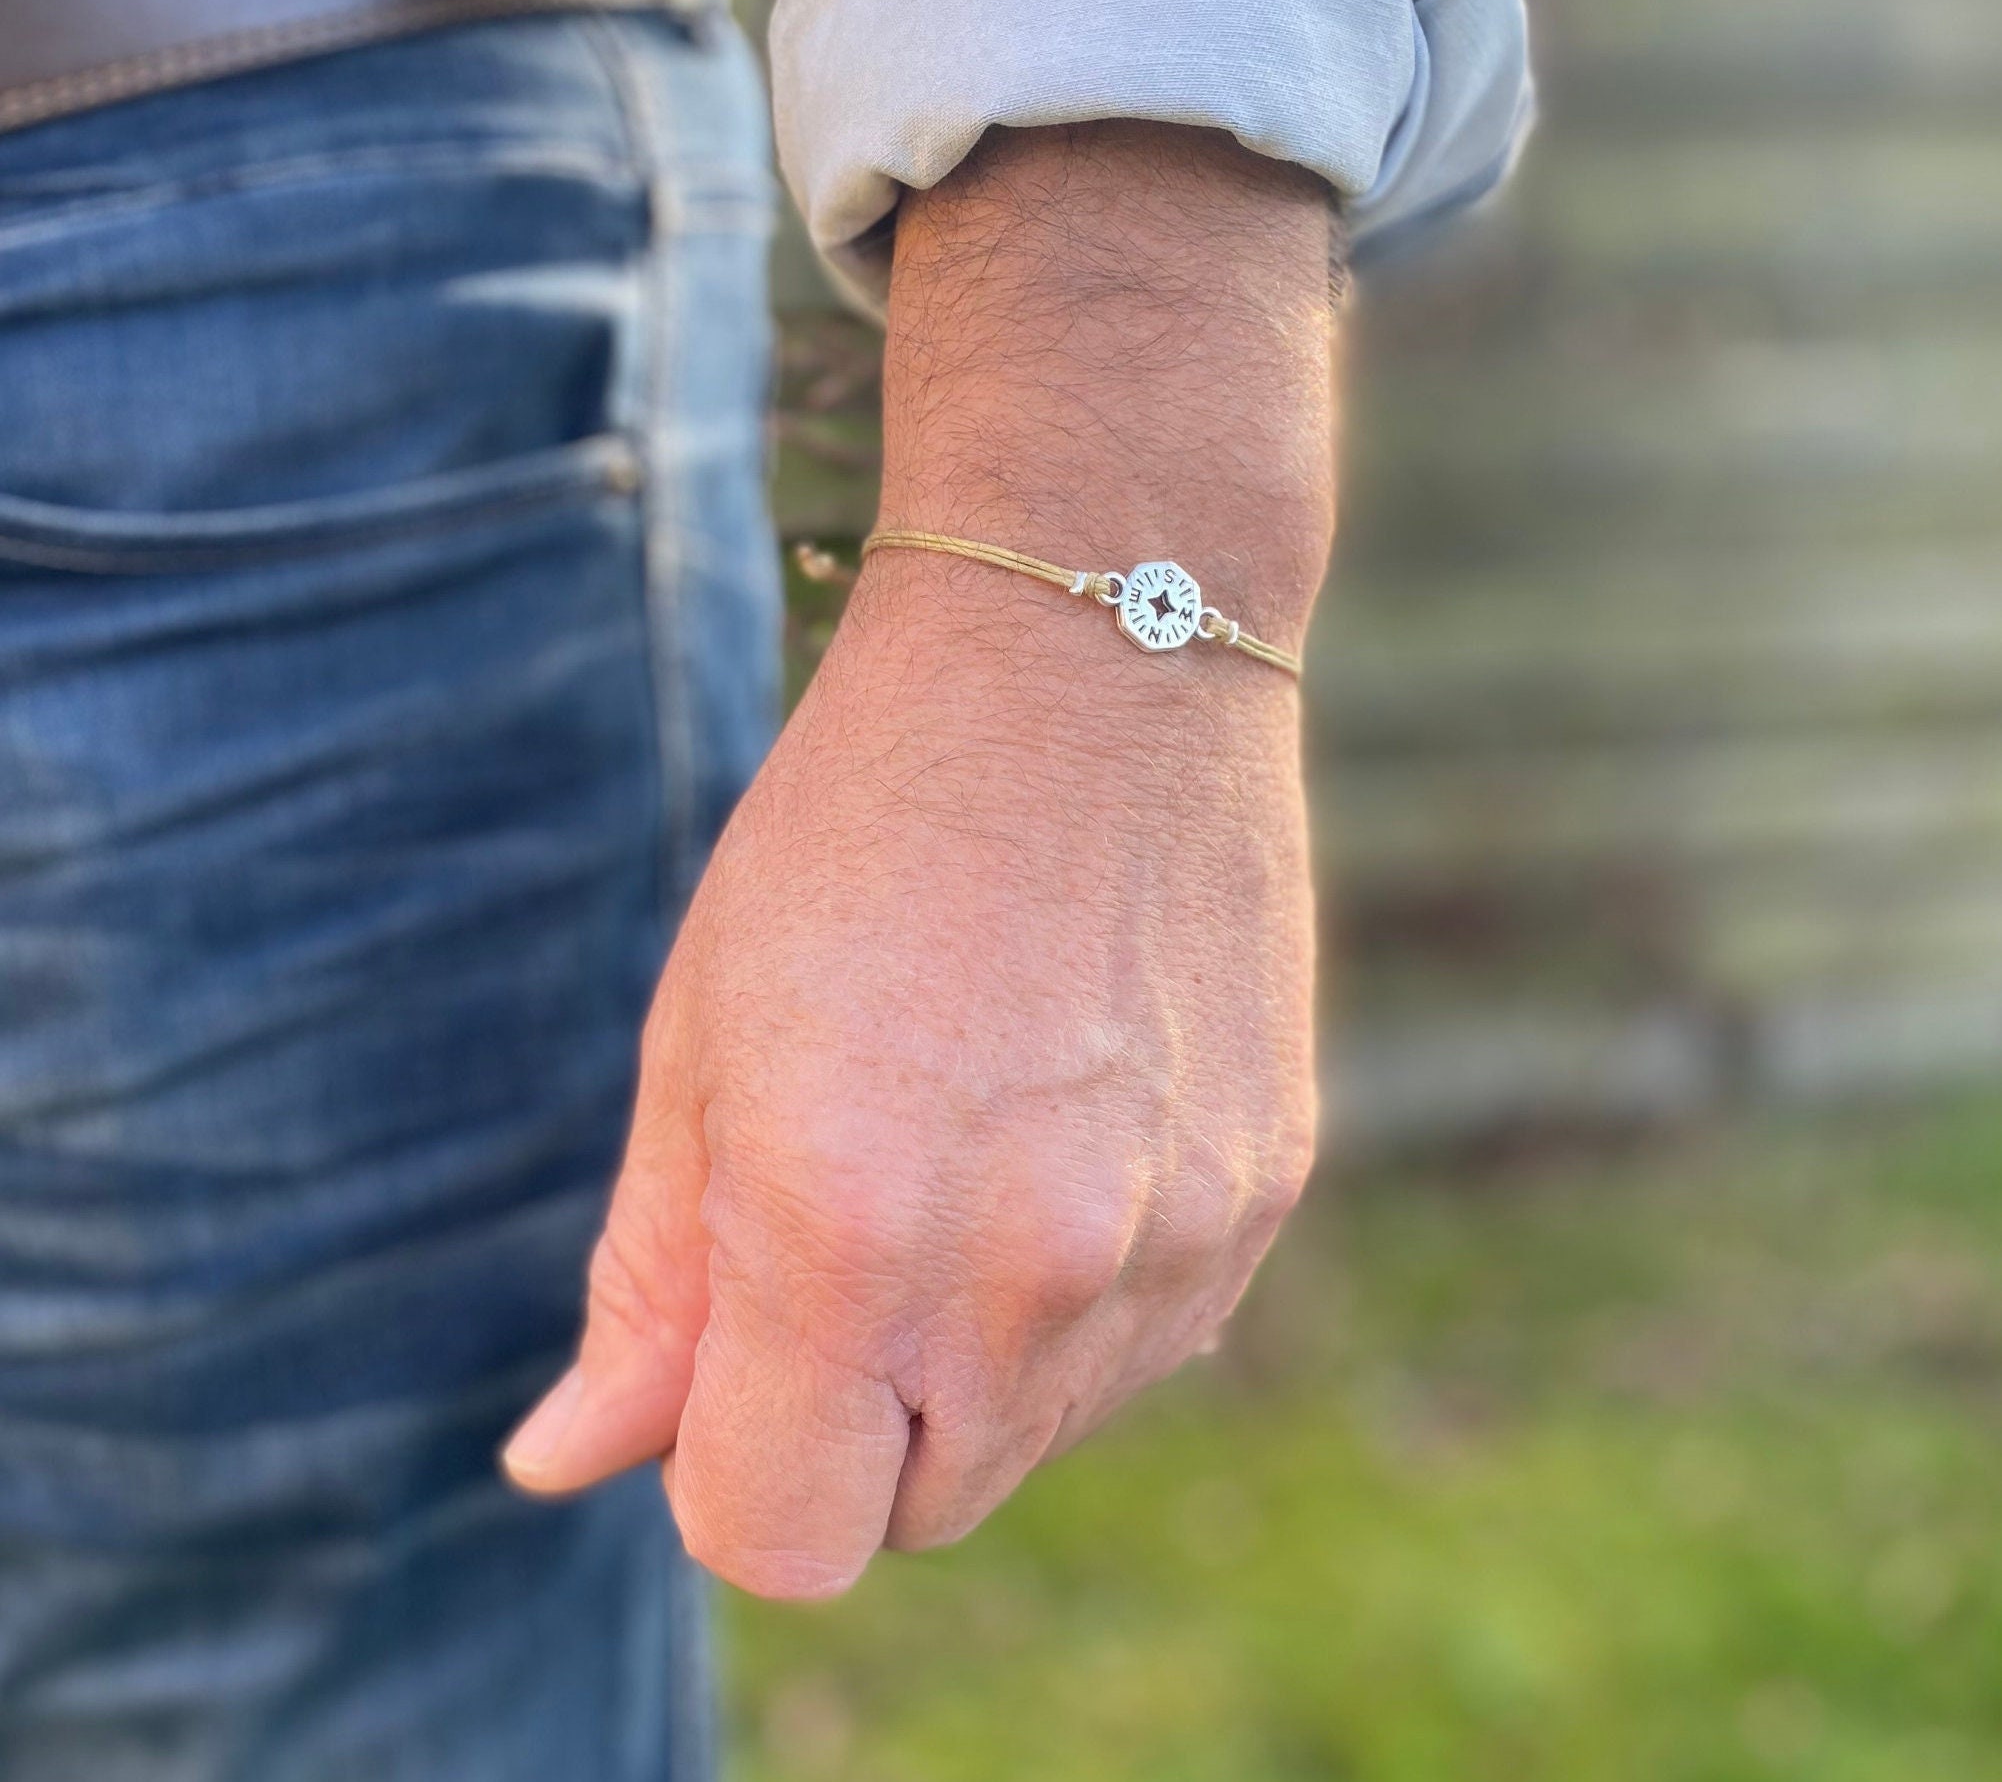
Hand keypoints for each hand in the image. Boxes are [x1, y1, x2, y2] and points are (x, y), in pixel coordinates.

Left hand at [504, 122, 1337, 1597]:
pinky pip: (1146, 1339)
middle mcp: (1027, 1273)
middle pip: (916, 1512)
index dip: (729, 1472)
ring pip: (1038, 1433)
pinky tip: (1063, 1123)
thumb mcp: (703, 1036)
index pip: (778, 1539)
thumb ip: (647, 1278)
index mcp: (844, 1230)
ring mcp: (1173, 1241)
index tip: (728, 1359)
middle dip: (851, 1425)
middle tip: (837, 1222)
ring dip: (973, 1360)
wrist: (1097, 653)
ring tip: (962, 1138)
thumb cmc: (857, 828)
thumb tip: (564, 1463)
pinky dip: (1083, 1294)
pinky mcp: (1266, 1192)